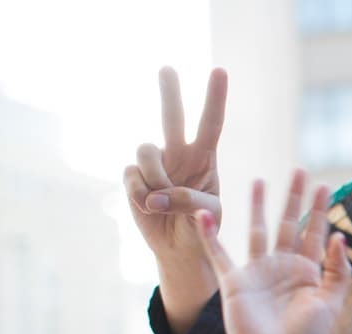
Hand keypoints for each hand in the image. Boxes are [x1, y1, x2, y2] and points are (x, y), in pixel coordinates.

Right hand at [125, 67, 225, 264]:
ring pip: (147, 151)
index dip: (215, 98)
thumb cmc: (202, 225)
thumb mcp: (208, 213)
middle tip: (167, 68)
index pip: (211, 124)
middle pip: (173, 118)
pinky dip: (140, 195)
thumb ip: (189, 200)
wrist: (180, 247)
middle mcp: (179, 154)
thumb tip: (156, 195)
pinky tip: (149, 207)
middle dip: (169, 93)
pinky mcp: (133, 177)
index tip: (219, 70)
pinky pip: (132, 176)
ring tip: (163, 201)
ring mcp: (155, 164)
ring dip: (156, 178)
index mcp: (205, 158)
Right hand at [194, 169, 351, 333]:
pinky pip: (219, 254)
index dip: (320, 210)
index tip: (325, 185)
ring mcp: (258, 273)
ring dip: (259, 206)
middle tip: (300, 170)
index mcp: (308, 274)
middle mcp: (283, 269)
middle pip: (289, 224)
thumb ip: (338, 271)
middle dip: (294, 198)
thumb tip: (340, 235)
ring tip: (259, 179)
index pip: (315, 233)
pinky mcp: (234, 282)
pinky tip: (202, 213)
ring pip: (258, 230)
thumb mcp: (331, 305)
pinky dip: (209, 235)